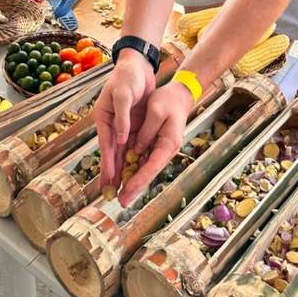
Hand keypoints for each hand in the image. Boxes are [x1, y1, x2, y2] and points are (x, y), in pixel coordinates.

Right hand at [95, 50, 156, 193]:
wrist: (137, 66)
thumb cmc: (127, 77)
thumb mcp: (123, 94)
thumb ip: (122, 117)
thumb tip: (121, 140)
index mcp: (104, 118)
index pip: (106, 145)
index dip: (107, 163)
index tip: (109, 180)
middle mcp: (112, 125)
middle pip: (111, 154)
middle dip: (111, 174)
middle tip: (110, 194)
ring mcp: (123, 126)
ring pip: (122, 153)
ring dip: (121, 170)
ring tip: (119, 189)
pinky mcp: (133, 126)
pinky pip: (132, 146)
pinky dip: (132, 159)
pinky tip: (133, 171)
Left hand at [121, 81, 194, 205]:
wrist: (179, 94)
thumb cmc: (169, 100)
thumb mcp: (157, 110)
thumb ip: (146, 131)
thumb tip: (136, 149)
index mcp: (168, 144)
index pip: (151, 166)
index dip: (138, 180)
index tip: (127, 190)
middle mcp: (164, 150)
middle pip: (147, 173)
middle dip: (134, 188)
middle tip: (121, 202)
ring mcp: (158, 148)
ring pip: (143, 169)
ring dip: (131, 182)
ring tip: (118, 195)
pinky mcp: (152, 144)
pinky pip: (141, 159)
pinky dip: (132, 169)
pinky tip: (122, 178)